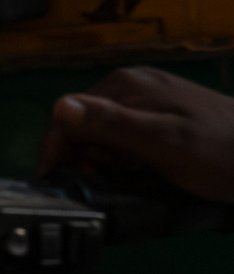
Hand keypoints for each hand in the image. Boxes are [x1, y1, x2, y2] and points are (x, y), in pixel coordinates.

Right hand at [39, 67, 233, 203]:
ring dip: (101, 159)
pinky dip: (121, 157)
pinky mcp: (161, 114)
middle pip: (82, 122)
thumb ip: (113, 125)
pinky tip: (136, 172)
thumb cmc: (221, 153)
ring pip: (101, 130)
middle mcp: (130, 85)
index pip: (67, 113)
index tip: (55, 185)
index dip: (56, 150)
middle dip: (81, 157)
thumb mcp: (166, 143)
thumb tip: (60, 108)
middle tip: (99, 188)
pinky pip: (123, 134)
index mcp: (126, 86)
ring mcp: (147, 98)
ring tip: (120, 183)